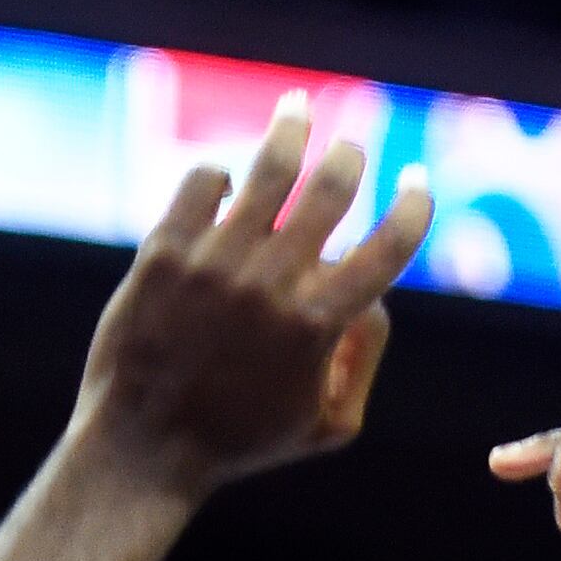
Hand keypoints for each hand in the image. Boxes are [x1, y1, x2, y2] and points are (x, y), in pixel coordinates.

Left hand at [65, 93, 434, 500]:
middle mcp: (270, 284)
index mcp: (318, 324)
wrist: (142, 451)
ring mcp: (213, 264)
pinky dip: (219, 174)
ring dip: (291, 130)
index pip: (390, 243)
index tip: (418, 180)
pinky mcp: (163, 253)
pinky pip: (202, 182)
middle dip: (350, 155)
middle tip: (350, 147)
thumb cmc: (239, 442)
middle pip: (331, 187)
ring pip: (268, 168)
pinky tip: (224, 185)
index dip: (416, 203)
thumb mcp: (328, 426)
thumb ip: (365, 359)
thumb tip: (374, 296)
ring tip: (296, 109)